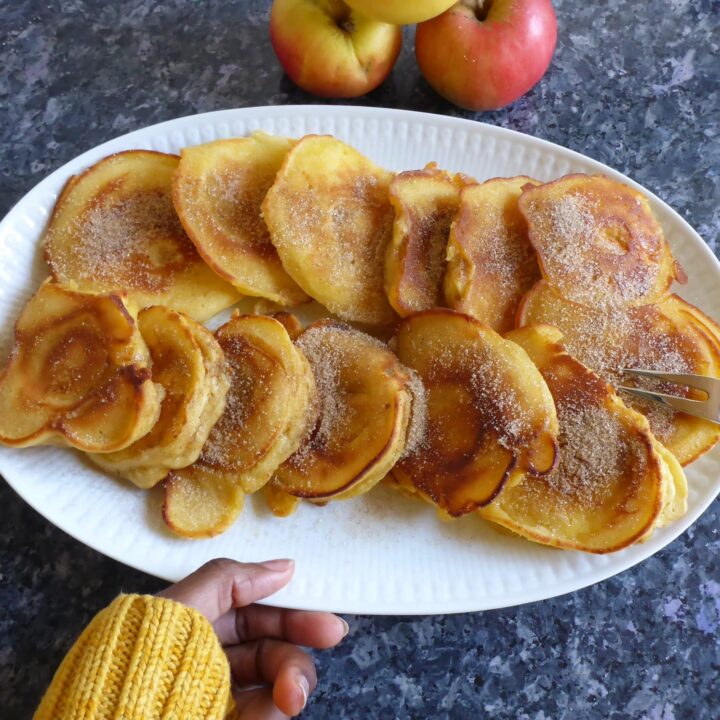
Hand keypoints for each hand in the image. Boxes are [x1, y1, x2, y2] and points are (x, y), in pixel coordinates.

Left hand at [157, 558, 347, 717]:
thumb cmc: (136, 665)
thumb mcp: (178, 608)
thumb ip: (231, 579)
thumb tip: (283, 566)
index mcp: (198, 624)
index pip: (255, 613)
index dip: (292, 612)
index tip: (325, 618)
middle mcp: (210, 661)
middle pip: (270, 649)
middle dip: (298, 649)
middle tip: (328, 646)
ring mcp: (217, 697)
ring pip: (274, 685)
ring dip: (293, 684)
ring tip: (292, 697)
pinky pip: (263, 713)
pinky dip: (273, 712)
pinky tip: (272, 712)